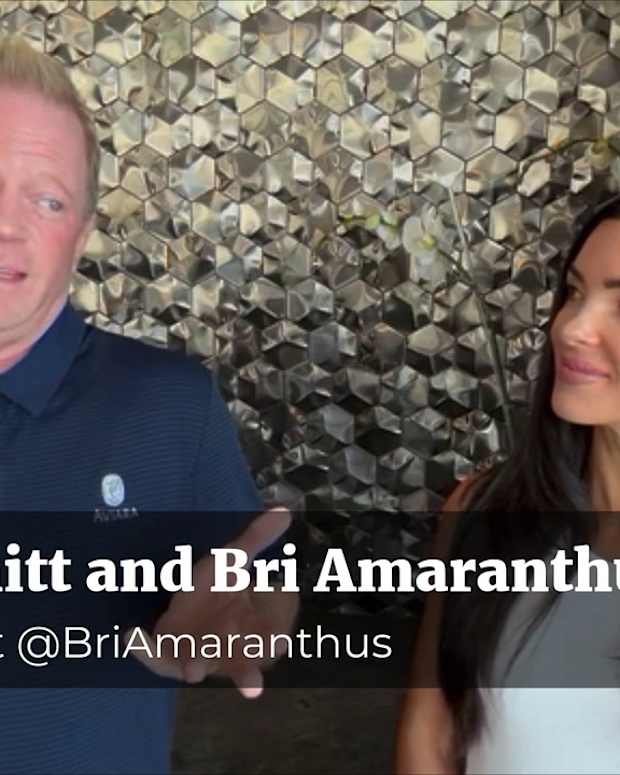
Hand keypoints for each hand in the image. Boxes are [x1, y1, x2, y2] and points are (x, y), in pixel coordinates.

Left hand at [124, 507, 295, 697]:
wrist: (181, 605)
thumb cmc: (214, 588)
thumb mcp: (232, 559)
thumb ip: (257, 538)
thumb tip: (284, 510)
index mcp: (249, 625)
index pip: (270, 636)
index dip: (275, 640)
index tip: (279, 641)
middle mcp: (226, 645)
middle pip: (241, 664)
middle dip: (246, 675)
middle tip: (253, 687)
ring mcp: (196, 654)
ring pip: (200, 665)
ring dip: (196, 666)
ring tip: (193, 671)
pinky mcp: (166, 658)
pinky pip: (154, 658)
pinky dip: (142, 650)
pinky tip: (129, 634)